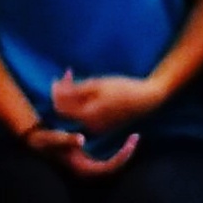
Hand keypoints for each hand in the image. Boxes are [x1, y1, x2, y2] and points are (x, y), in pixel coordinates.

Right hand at [18, 116, 138, 176]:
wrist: (36, 143)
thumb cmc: (45, 141)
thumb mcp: (54, 138)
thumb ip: (66, 139)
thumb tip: (80, 139)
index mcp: (82, 168)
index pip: (110, 167)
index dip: (122, 156)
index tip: (130, 142)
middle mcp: (87, 170)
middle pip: (114, 167)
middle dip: (126, 153)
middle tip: (136, 137)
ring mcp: (88, 166)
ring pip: (112, 164)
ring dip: (123, 153)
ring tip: (133, 137)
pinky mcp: (88, 161)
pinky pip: (108, 160)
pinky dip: (116, 152)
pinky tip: (122, 140)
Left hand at [49, 71, 163, 129]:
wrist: (146, 99)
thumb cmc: (122, 88)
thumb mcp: (97, 84)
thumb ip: (75, 89)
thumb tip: (56, 90)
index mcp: (86, 115)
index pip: (61, 107)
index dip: (56, 92)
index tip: (58, 78)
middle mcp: (89, 125)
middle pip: (67, 110)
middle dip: (64, 93)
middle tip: (68, 75)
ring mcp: (96, 127)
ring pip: (76, 112)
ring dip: (72, 97)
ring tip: (75, 80)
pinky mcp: (102, 125)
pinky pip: (86, 115)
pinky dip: (82, 103)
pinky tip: (86, 91)